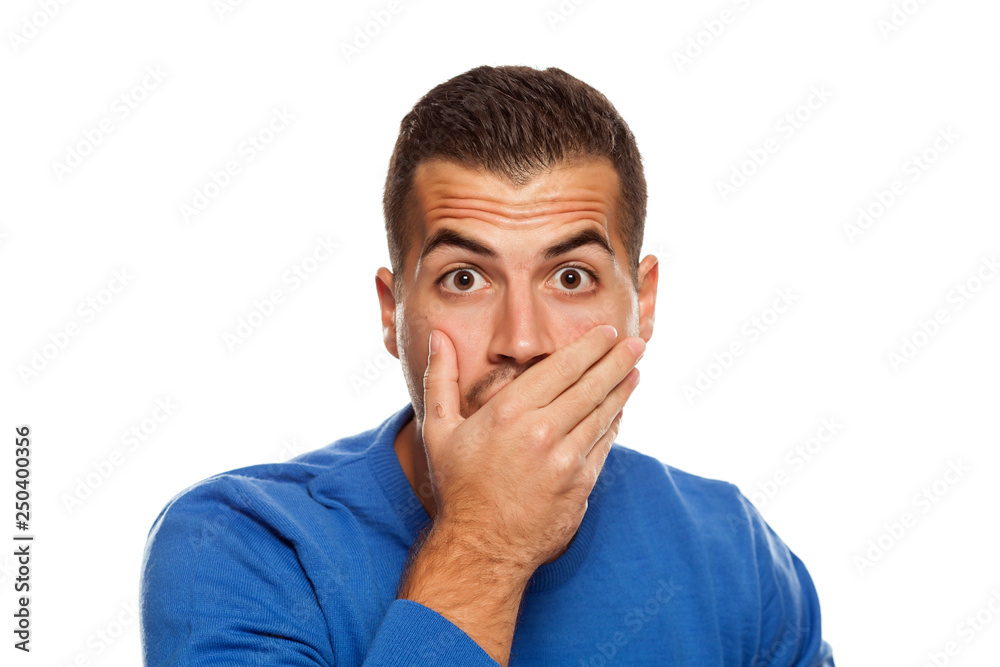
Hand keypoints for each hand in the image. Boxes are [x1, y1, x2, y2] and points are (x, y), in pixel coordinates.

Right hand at [420, 324, 643, 570]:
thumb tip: (438, 338)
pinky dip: (614, 423)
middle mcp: (541, 431)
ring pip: (602, 414)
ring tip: (635, 371)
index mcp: (509, 412)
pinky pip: (603, 445)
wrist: (481, 547)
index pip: (560, 368)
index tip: (606, 334)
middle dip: (616, 361)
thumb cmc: (459, 487)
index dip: (589, 348)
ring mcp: (565, 459)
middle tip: (635, 343)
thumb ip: (440, 379)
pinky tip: (620, 411)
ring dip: (622, 389)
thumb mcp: (439, 431)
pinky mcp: (581, 483)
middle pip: (589, 386)